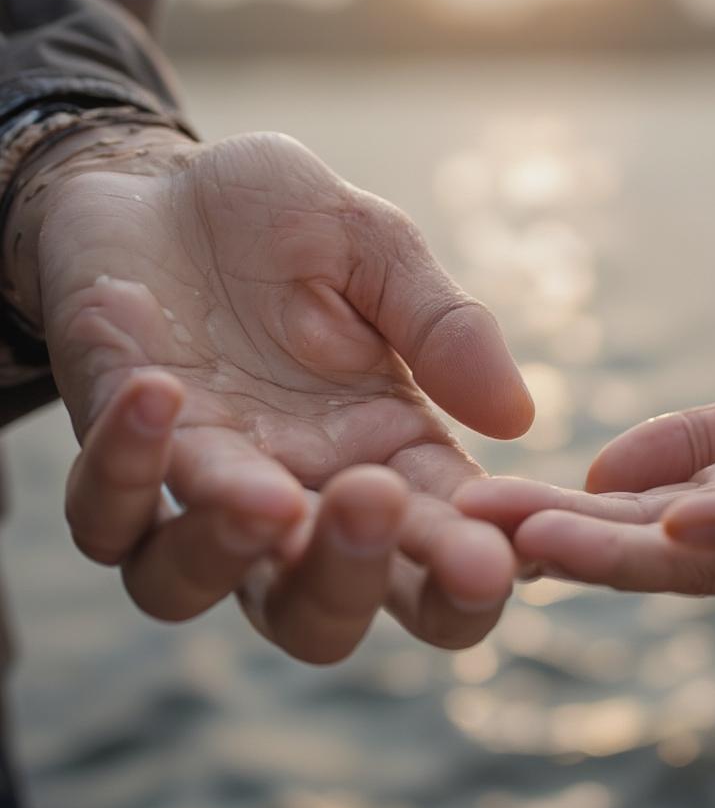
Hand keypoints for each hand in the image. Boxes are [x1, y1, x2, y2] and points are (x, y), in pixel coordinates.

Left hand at [9, 124, 532, 660]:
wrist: (163, 188)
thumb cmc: (283, 223)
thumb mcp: (378, 250)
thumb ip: (444, 326)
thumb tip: (518, 416)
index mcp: (385, 456)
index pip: (442, 552)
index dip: (474, 576)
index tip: (500, 550)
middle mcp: (293, 496)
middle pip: (317, 619)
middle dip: (350, 583)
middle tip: (375, 499)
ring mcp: (197, 485)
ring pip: (189, 589)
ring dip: (226, 554)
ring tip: (262, 498)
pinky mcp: (115, 453)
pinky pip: (103, 513)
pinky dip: (123, 471)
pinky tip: (159, 389)